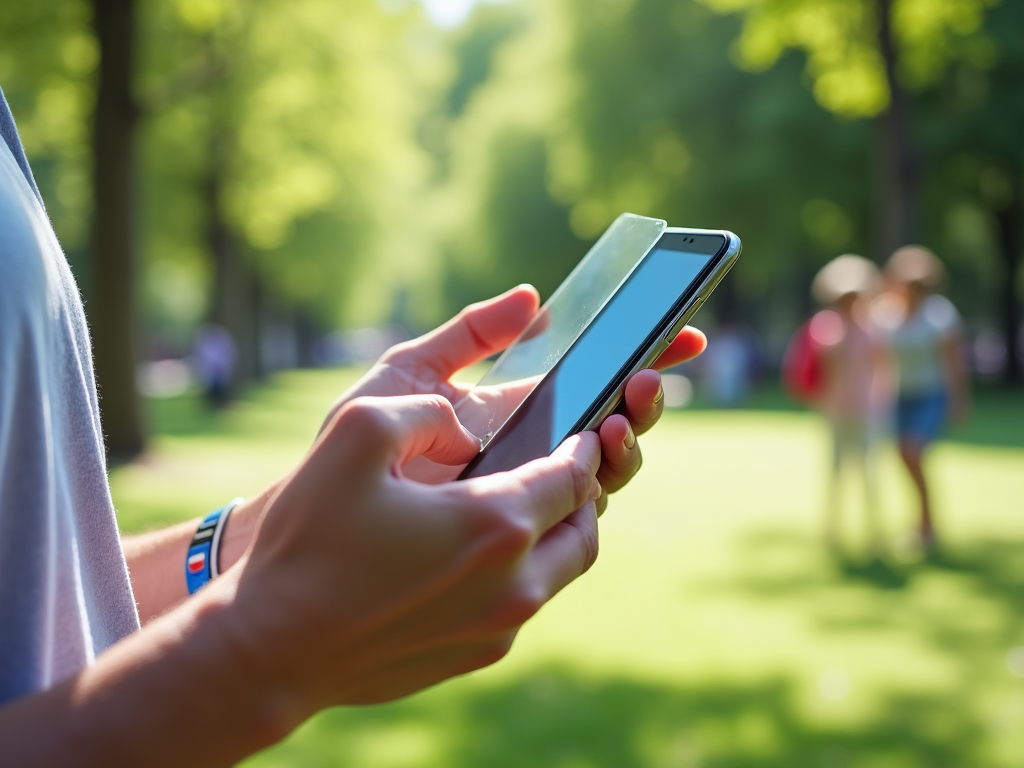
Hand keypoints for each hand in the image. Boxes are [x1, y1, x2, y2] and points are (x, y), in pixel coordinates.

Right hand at [228, 394, 602, 716]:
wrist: (273, 650)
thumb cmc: (310, 542)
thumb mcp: (355, 435)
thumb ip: (423, 409)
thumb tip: (460, 421)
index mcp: (495, 524)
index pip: (571, 477)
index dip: (582, 448)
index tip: (583, 433)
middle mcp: (512, 584)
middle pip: (582, 532)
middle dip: (583, 496)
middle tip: (568, 471)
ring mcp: (497, 630)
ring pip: (558, 574)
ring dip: (557, 537)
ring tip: (531, 510)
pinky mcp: (475, 657)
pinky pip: (521, 606)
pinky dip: (523, 573)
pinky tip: (483, 556)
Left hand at [325, 285, 706, 508]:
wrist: (329, 507)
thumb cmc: (361, 438)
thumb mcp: (411, 370)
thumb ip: (469, 334)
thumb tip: (531, 296)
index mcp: (518, 404)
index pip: (592, 377)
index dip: (641, 354)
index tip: (684, 331)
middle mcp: (536, 446)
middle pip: (614, 421)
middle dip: (644, 399)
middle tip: (646, 381)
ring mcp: (533, 487)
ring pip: (609, 465)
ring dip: (630, 437)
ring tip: (621, 417)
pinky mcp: (524, 525)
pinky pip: (581, 505)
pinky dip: (601, 477)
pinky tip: (598, 451)